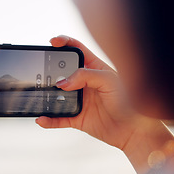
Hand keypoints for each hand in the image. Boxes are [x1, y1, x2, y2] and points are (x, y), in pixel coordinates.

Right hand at [36, 35, 173, 173]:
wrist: (135, 131)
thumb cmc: (129, 101)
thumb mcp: (110, 81)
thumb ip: (86, 76)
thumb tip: (63, 82)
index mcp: (94, 68)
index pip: (76, 49)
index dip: (64, 43)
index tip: (52, 42)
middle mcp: (85, 83)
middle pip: (62, 72)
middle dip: (50, 69)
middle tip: (44, 71)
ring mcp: (80, 100)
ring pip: (57, 95)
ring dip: (46, 95)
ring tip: (38, 94)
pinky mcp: (77, 118)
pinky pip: (59, 118)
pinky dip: (49, 120)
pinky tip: (42, 119)